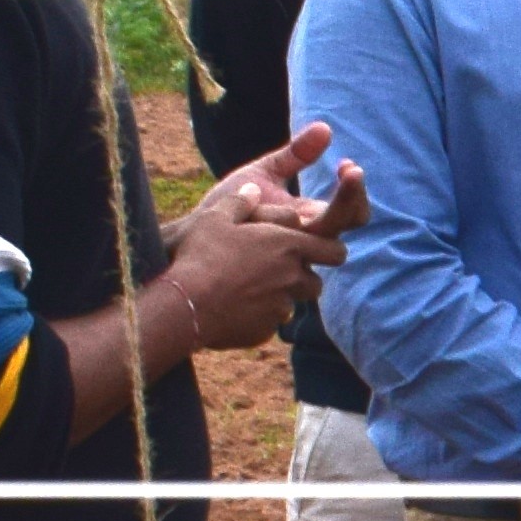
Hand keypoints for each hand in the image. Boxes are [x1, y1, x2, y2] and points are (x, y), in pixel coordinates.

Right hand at [157, 125, 360, 350]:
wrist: (185, 303)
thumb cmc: (201, 255)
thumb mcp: (215, 218)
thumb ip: (239, 202)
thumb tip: (252, 189)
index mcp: (288, 246)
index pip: (334, 251)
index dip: (330, 250)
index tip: (322, 250)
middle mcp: (291, 278)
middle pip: (316, 283)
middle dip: (302, 279)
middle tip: (279, 272)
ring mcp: (280, 307)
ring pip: (292, 304)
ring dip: (280, 298)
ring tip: (253, 289)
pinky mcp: (264, 330)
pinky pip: (268, 324)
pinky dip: (257, 317)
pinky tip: (233, 308)